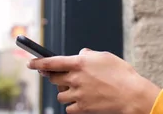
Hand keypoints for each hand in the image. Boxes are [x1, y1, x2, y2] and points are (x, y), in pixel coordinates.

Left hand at [28, 48, 160, 113]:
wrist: (131, 95)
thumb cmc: (121, 74)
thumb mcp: (105, 56)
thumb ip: (89, 54)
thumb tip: (81, 54)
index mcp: (79, 63)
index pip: (51, 62)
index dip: (38, 62)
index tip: (31, 63)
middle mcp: (75, 78)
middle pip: (54, 78)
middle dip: (55, 77)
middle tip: (63, 77)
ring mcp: (78, 94)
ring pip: (60, 94)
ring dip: (66, 91)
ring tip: (79, 89)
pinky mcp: (82, 108)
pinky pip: (69, 108)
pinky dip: (73, 105)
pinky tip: (82, 100)